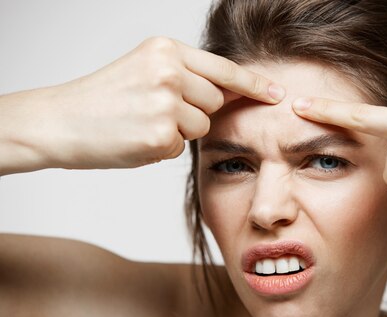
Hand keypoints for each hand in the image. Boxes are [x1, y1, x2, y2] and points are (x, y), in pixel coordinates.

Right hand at [37, 37, 284, 168]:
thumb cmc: (103, 99)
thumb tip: (228, 92)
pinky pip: (180, 148)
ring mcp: (164, 103)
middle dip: (195, 112)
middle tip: (154, 111)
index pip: (223, 68)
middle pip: (214, 102)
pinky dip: (161, 149)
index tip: (278, 93)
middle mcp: (168, 71)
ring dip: (179, 132)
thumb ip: (185, 76)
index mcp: (165, 49)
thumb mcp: (144, 69)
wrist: (60, 121)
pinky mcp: (160, 135)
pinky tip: (135, 138)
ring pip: (201, 127)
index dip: (254, 83)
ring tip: (141, 123)